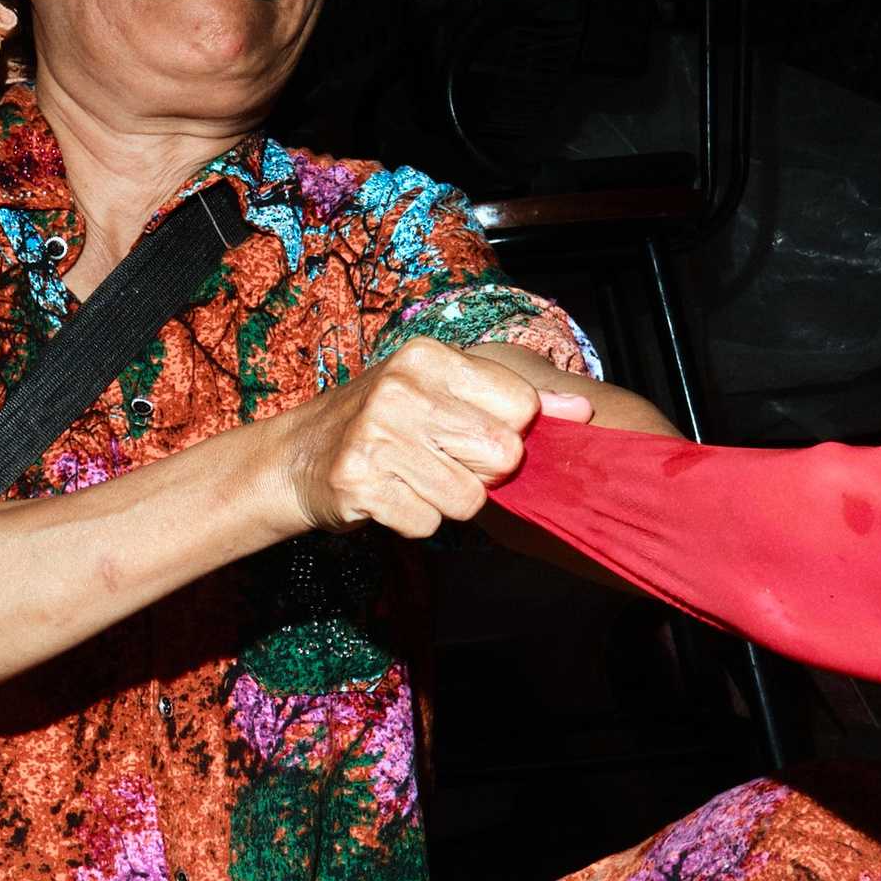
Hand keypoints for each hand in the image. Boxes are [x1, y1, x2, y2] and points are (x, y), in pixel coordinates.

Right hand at [277, 336, 593, 540]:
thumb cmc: (383, 422)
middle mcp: (402, 390)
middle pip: (502, 458)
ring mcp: (376, 437)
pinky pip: (427, 523)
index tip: (472, 435)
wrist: (298, 456)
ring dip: (447, 501)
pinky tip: (391, 496)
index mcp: (429, 357)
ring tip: (414, 479)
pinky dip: (415, 520)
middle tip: (443, 462)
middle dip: (482, 474)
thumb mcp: (443, 391)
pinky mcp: (359, 484)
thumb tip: (583, 410)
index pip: (521, 409)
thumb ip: (512, 398)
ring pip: (468, 500)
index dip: (508, 435)